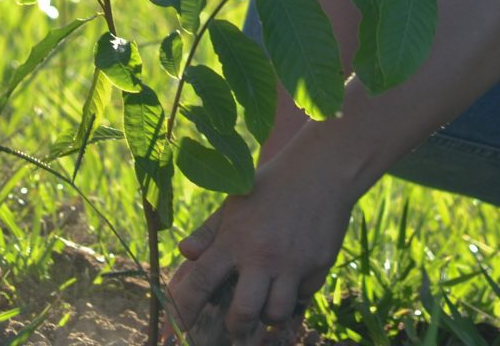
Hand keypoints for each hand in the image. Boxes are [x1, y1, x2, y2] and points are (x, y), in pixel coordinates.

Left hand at [167, 158, 354, 340]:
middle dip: (235, 325)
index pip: (200, 282)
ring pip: (275, 313)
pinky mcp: (319, 266)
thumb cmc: (270, 185)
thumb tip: (185, 254)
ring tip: (265, 304)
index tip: (178, 329)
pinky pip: (303, 297)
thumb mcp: (234, 202)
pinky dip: (294, 295)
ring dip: (267, 314)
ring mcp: (292, 263)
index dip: (184, 310)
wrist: (321, 170)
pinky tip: (291, 280)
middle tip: (235, 323)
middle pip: (242, 312)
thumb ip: (208, 232)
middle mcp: (261, 254)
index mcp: (234, 238)